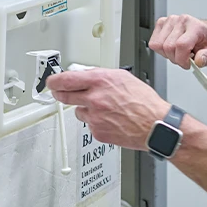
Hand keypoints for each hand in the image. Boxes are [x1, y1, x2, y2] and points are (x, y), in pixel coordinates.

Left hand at [47, 69, 169, 150]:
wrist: (154, 125)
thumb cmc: (144, 102)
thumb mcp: (123, 77)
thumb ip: (100, 76)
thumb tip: (85, 75)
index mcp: (100, 81)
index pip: (66, 79)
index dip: (55, 80)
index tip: (51, 81)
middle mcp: (95, 98)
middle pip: (64, 96)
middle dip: (61, 94)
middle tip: (60, 93)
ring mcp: (94, 116)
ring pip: (78, 111)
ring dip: (85, 109)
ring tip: (104, 109)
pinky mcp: (97, 131)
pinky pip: (89, 124)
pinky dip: (96, 122)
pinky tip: (110, 120)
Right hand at [149, 14, 206, 69]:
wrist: (203, 33)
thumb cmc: (204, 41)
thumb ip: (206, 57)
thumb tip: (198, 61)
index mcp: (195, 27)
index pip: (181, 45)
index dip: (182, 59)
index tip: (187, 64)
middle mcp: (181, 21)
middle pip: (168, 47)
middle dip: (175, 58)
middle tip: (183, 58)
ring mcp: (170, 21)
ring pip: (159, 45)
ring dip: (167, 54)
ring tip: (177, 52)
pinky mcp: (161, 23)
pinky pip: (153, 42)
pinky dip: (160, 49)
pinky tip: (170, 47)